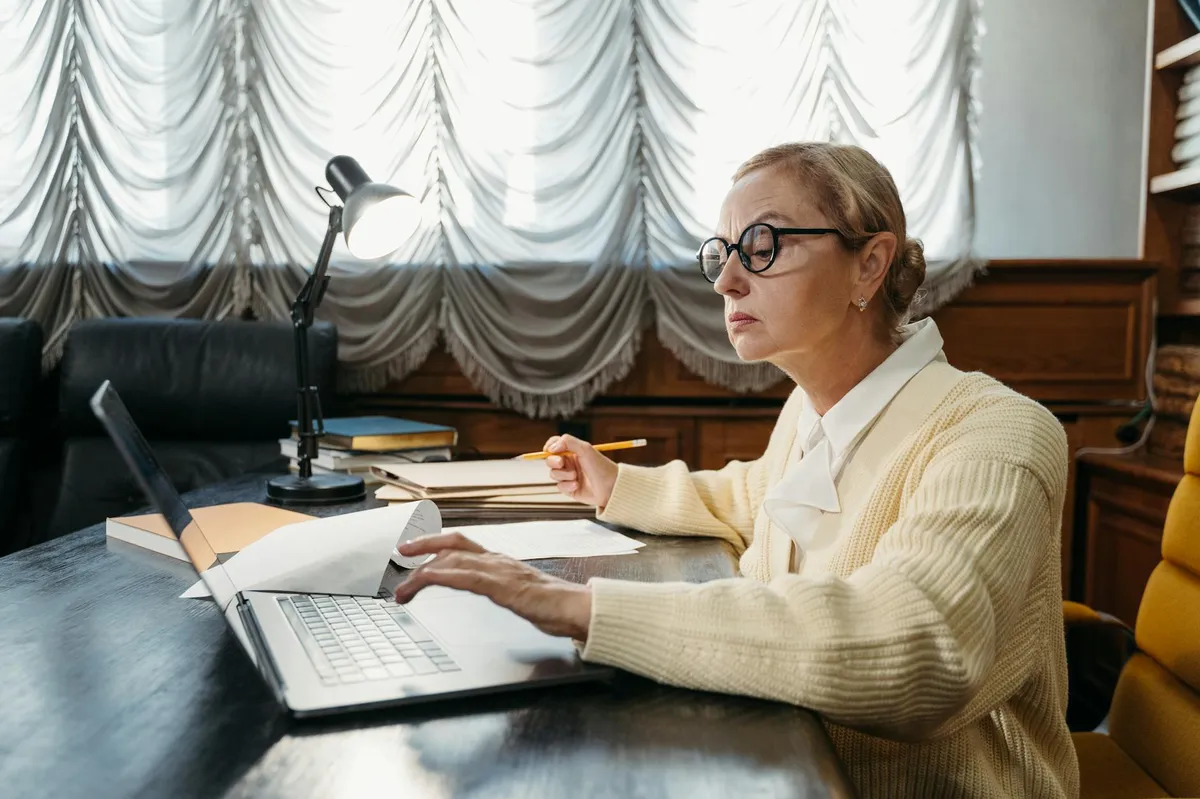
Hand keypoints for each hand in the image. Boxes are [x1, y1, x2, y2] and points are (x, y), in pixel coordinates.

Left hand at [392, 532, 591, 639]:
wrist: (577, 609)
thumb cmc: (554, 605)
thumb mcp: (519, 594)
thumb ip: (503, 590)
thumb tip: (494, 592)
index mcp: (499, 562)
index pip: (462, 544)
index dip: (435, 542)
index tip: (414, 548)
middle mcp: (496, 561)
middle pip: (453, 544)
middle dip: (423, 546)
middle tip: (400, 553)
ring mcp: (499, 572)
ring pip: (453, 562)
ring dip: (423, 573)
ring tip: (404, 589)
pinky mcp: (503, 587)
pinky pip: (468, 577)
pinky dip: (444, 576)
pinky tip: (429, 580)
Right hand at [542, 434, 618, 508]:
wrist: (610, 487)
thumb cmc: (600, 466)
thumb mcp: (585, 449)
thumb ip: (567, 442)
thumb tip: (551, 448)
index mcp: (573, 451)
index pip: (555, 445)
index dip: (549, 447)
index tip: (550, 450)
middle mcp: (570, 463)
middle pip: (550, 460)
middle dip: (553, 461)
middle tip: (562, 463)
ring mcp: (569, 476)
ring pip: (553, 474)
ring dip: (564, 475)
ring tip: (576, 476)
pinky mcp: (569, 489)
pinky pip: (559, 486)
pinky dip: (567, 485)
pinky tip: (577, 485)